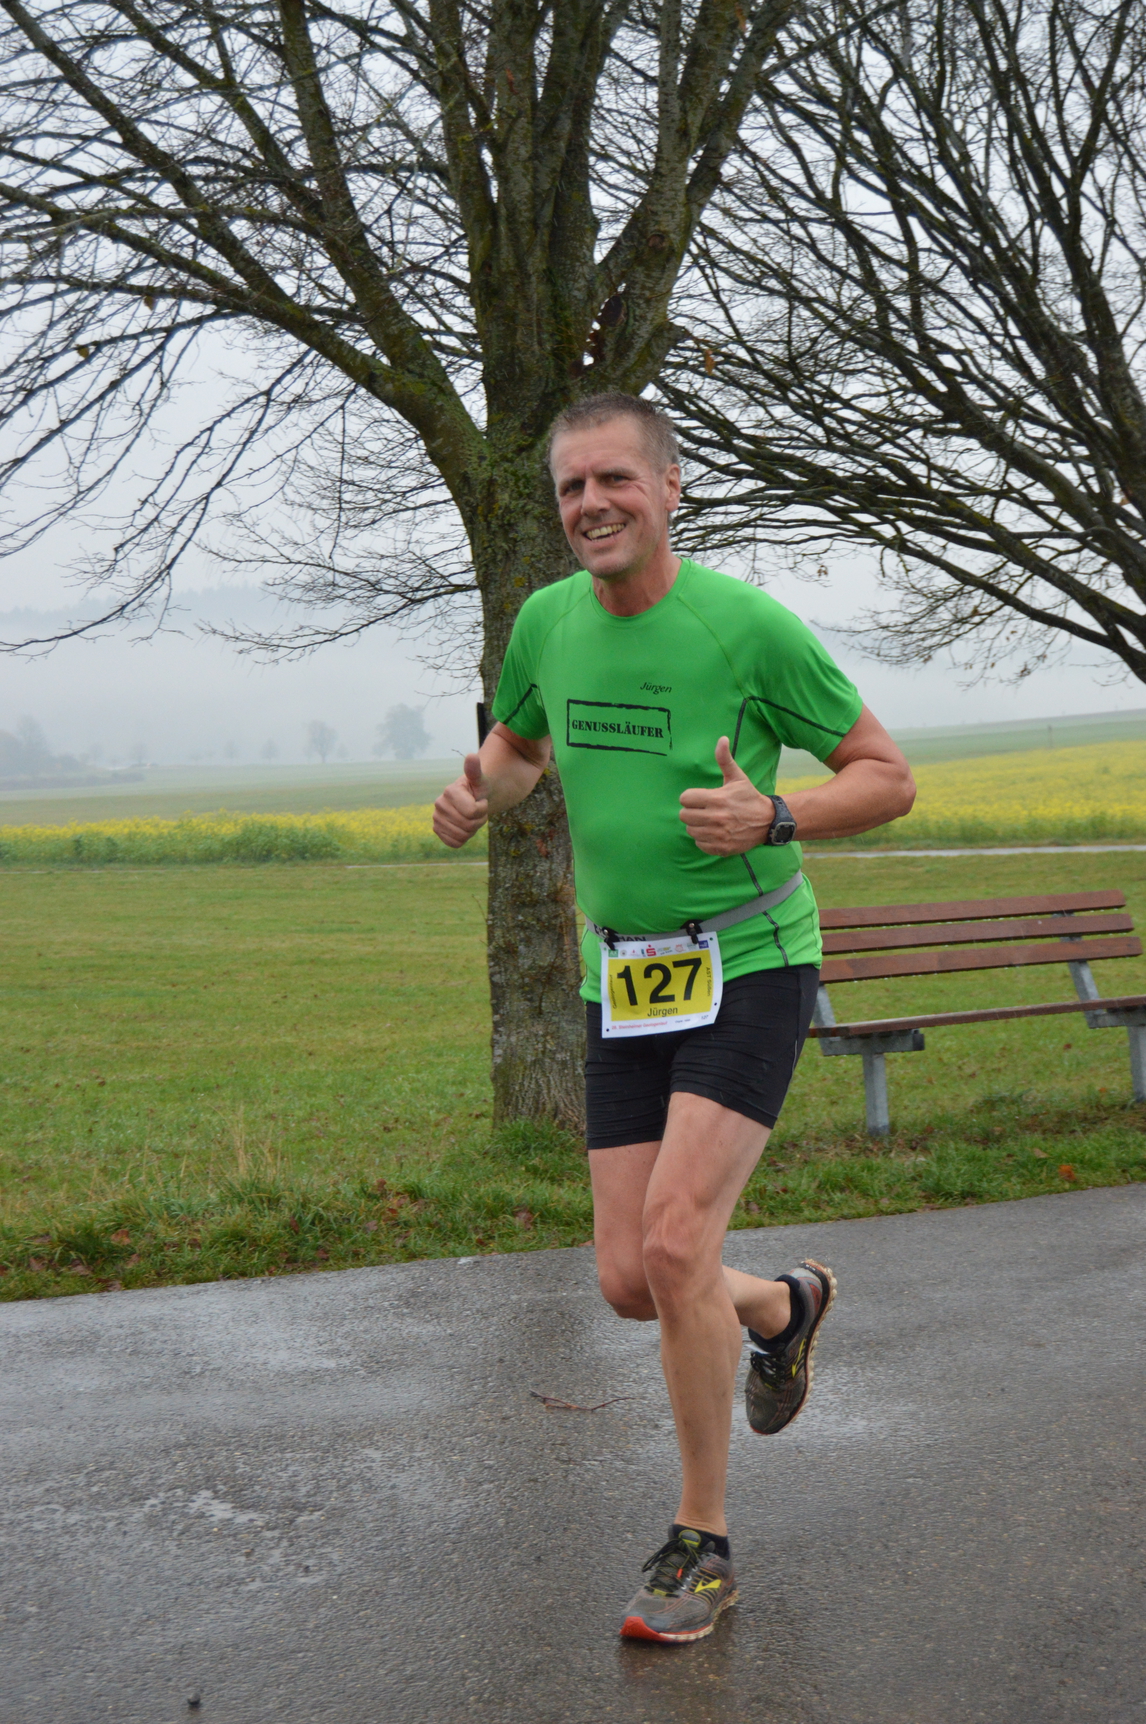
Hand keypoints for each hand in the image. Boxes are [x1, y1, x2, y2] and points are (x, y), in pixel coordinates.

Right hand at [433, 753, 488, 848]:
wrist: (471, 799)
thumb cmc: (478, 788)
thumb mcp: (480, 780)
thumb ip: (475, 770)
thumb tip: (472, 756)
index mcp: (449, 791)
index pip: (473, 812)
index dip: (483, 809)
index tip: (480, 801)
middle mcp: (438, 804)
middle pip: (468, 825)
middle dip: (479, 820)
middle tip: (477, 810)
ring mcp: (436, 818)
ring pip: (463, 836)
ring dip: (472, 829)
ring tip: (470, 817)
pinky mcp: (437, 830)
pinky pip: (454, 843)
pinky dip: (463, 838)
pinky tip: (463, 827)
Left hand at [679, 737, 773, 855]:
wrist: (767, 821)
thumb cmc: (749, 797)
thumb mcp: (737, 777)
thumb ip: (725, 759)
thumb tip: (722, 739)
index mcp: (717, 799)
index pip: (685, 799)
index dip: (690, 797)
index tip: (699, 798)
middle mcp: (716, 818)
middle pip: (684, 816)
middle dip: (691, 811)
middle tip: (702, 810)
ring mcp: (719, 835)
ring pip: (690, 831)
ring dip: (697, 826)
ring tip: (708, 821)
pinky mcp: (721, 848)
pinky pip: (700, 844)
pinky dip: (704, 840)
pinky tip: (713, 832)